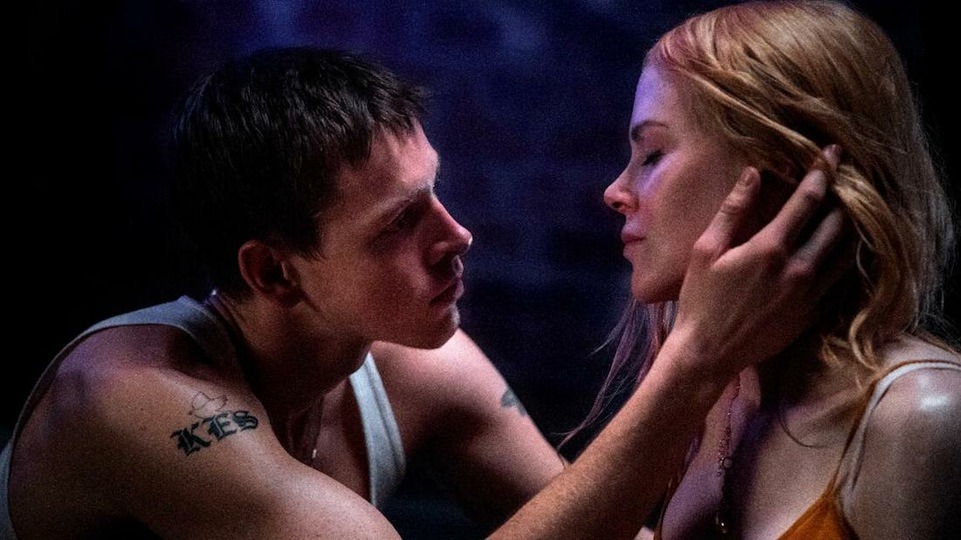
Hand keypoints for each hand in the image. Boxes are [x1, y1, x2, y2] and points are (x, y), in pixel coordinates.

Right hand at [668, 145, 845, 378]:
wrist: (709, 352)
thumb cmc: (699, 299)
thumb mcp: (706, 250)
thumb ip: (733, 210)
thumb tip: (753, 173)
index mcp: (770, 248)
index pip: (808, 200)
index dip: (823, 172)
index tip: (832, 153)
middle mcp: (798, 268)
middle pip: (838, 222)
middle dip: (845, 195)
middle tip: (848, 177)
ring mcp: (810, 293)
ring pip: (848, 251)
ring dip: (852, 226)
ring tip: (853, 208)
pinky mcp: (813, 313)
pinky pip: (840, 279)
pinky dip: (846, 258)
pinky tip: (843, 247)